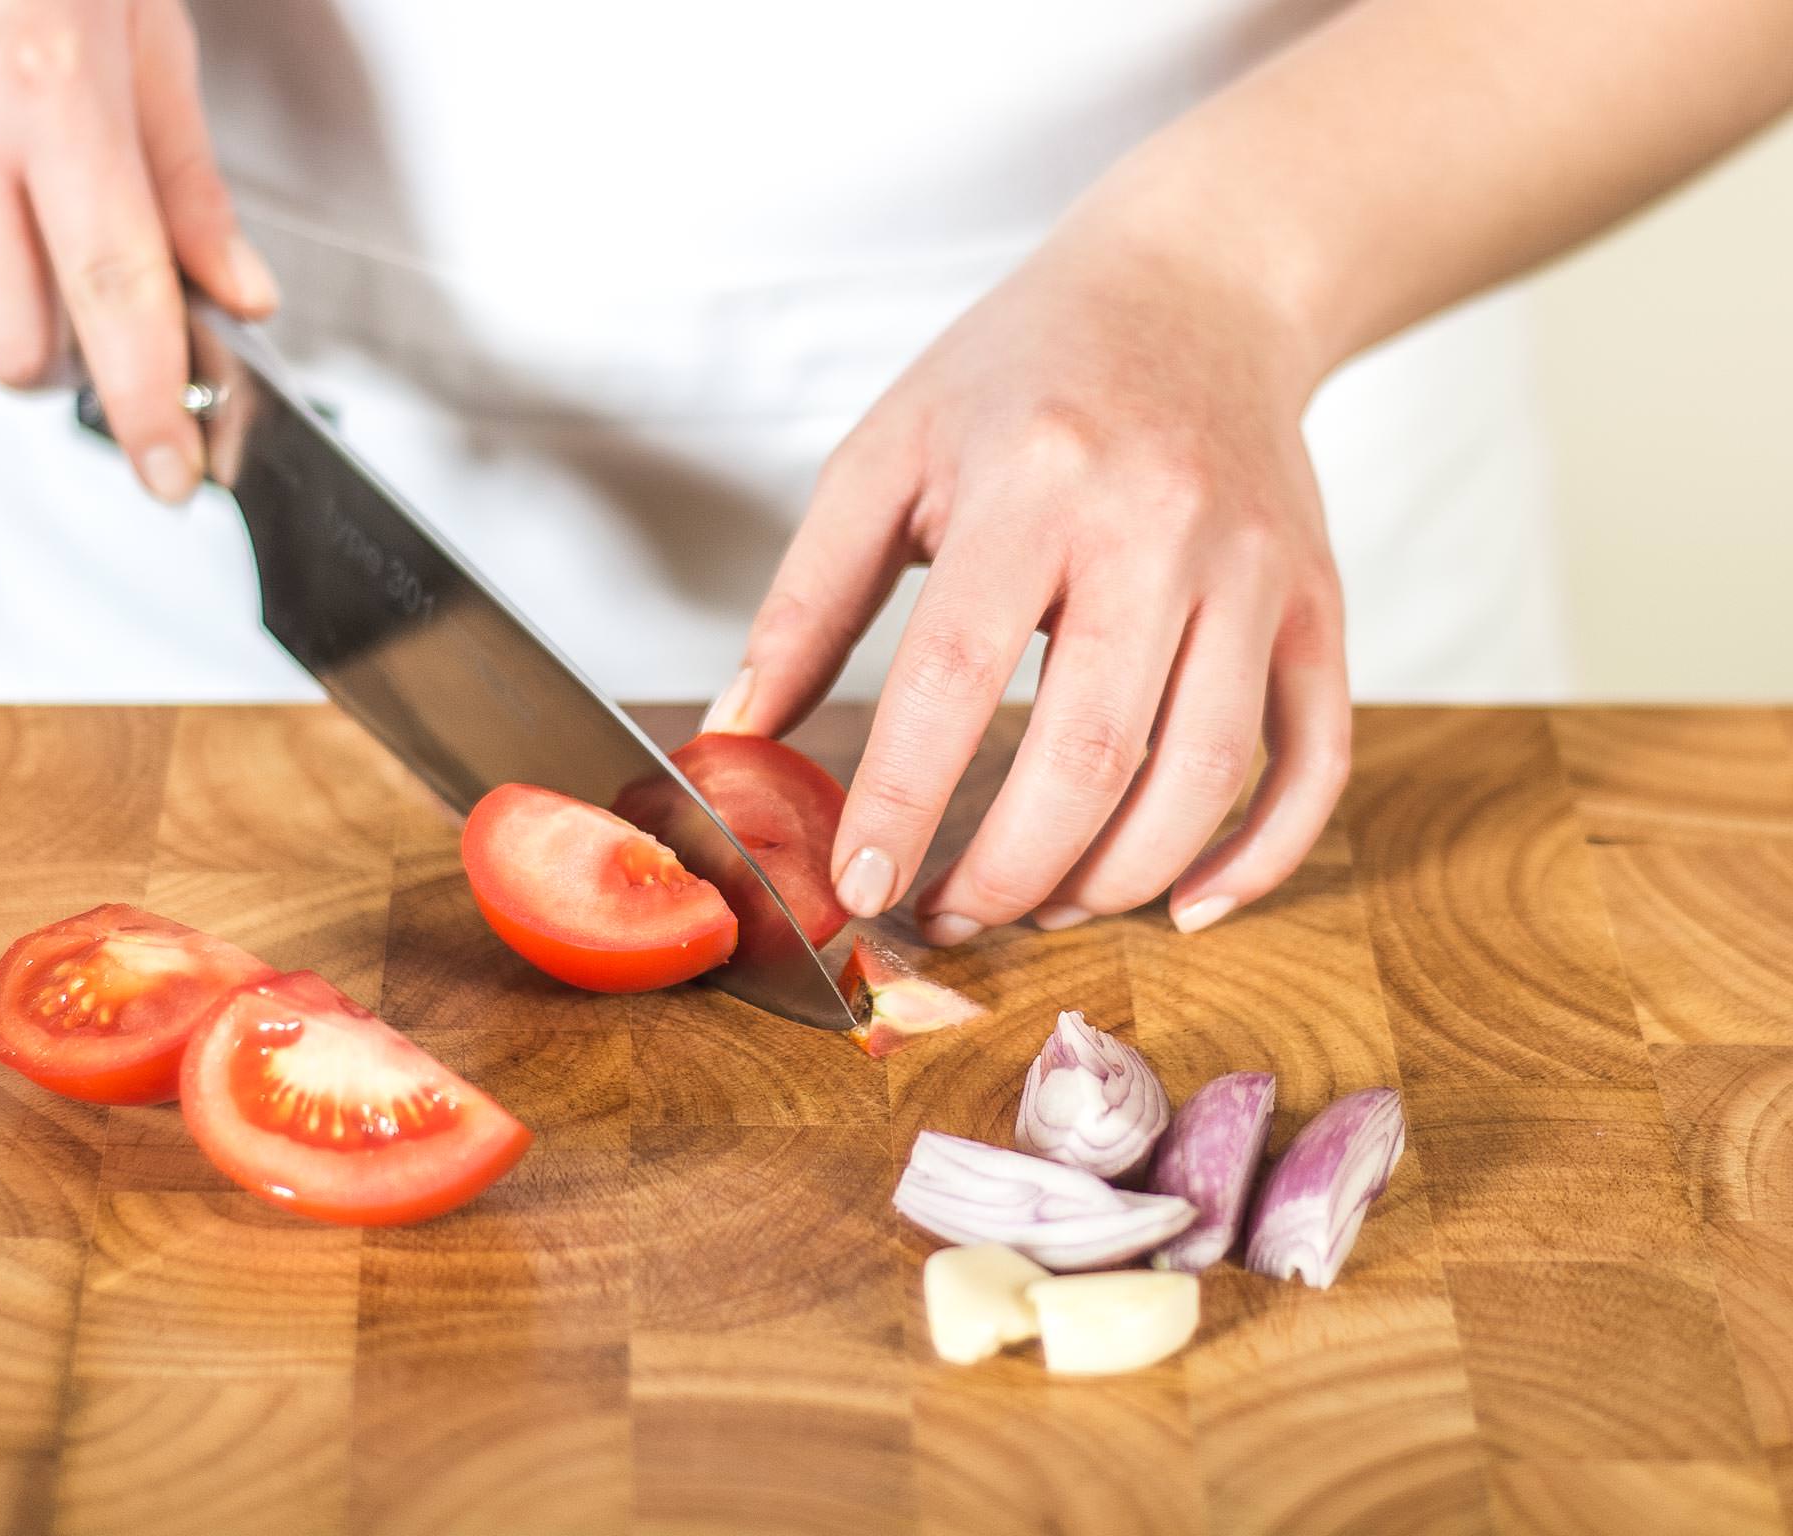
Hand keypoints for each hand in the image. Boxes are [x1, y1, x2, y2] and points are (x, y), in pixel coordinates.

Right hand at [0, 0, 275, 500]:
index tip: (174, 474)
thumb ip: (191, 184)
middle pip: (12, 350)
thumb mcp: (148, 32)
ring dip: (6, 298)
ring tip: (26, 203)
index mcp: (51, 92)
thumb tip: (241, 298)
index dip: (147, 408)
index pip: (113, 299)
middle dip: (70, 365)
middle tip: (105, 315)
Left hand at [713, 208, 1350, 942]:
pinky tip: (1186, 905)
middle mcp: (1160, 527)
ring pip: (1203, 774)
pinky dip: (1259, 856)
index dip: (902, 802)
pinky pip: (1313, 757)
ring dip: (1115, 879)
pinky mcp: (1319, 603)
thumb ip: (808, 597)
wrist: (1201, 286)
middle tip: (944, 918)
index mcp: (1033, 482)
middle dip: (1007, 872)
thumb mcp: (891, 452)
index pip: (955, 676)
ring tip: (1040, 910)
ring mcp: (1257, 570)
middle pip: (1091, 752)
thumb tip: (739, 736)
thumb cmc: (1025, 374)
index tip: (855, 887)